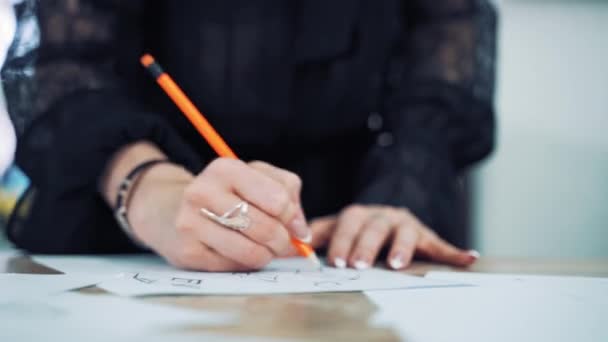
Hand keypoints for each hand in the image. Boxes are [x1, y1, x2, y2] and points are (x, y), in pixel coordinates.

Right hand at [127, 158, 308, 270]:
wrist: (169, 209)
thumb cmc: (225, 193)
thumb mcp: (256, 178)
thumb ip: (287, 194)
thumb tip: (301, 231)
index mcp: (226, 169)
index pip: (278, 200)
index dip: (291, 216)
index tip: (290, 222)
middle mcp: (204, 192)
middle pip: (267, 228)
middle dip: (283, 241)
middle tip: (283, 243)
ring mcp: (191, 223)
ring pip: (252, 252)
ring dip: (267, 255)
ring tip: (264, 249)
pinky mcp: (187, 251)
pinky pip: (233, 267)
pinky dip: (244, 263)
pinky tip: (238, 252)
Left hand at [308, 205, 478, 269]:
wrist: (387, 213)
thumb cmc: (358, 227)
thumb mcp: (338, 228)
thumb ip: (320, 234)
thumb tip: (297, 246)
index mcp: (359, 214)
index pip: (348, 223)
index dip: (342, 241)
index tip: (336, 261)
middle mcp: (382, 215)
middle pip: (374, 228)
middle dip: (365, 246)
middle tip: (358, 265)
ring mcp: (405, 224)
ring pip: (405, 232)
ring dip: (402, 248)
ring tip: (398, 265)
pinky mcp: (426, 235)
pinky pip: (441, 244)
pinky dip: (455, 253)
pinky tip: (469, 258)